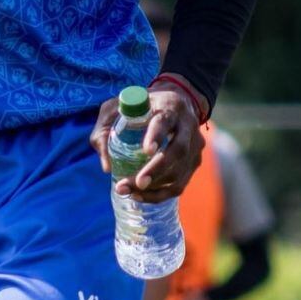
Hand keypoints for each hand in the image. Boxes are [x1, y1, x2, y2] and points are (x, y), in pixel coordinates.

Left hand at [89, 86, 205, 203]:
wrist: (173, 104)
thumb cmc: (140, 106)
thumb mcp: (118, 107)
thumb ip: (105, 128)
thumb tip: (107, 166)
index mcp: (169, 105)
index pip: (165, 120)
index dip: (157, 136)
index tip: (146, 150)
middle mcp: (187, 125)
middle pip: (179, 150)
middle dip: (157, 170)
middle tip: (138, 183)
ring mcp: (194, 145)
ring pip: (180, 171)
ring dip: (155, 187)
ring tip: (129, 191)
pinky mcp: (194, 162)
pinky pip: (180, 184)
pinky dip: (160, 194)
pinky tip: (141, 195)